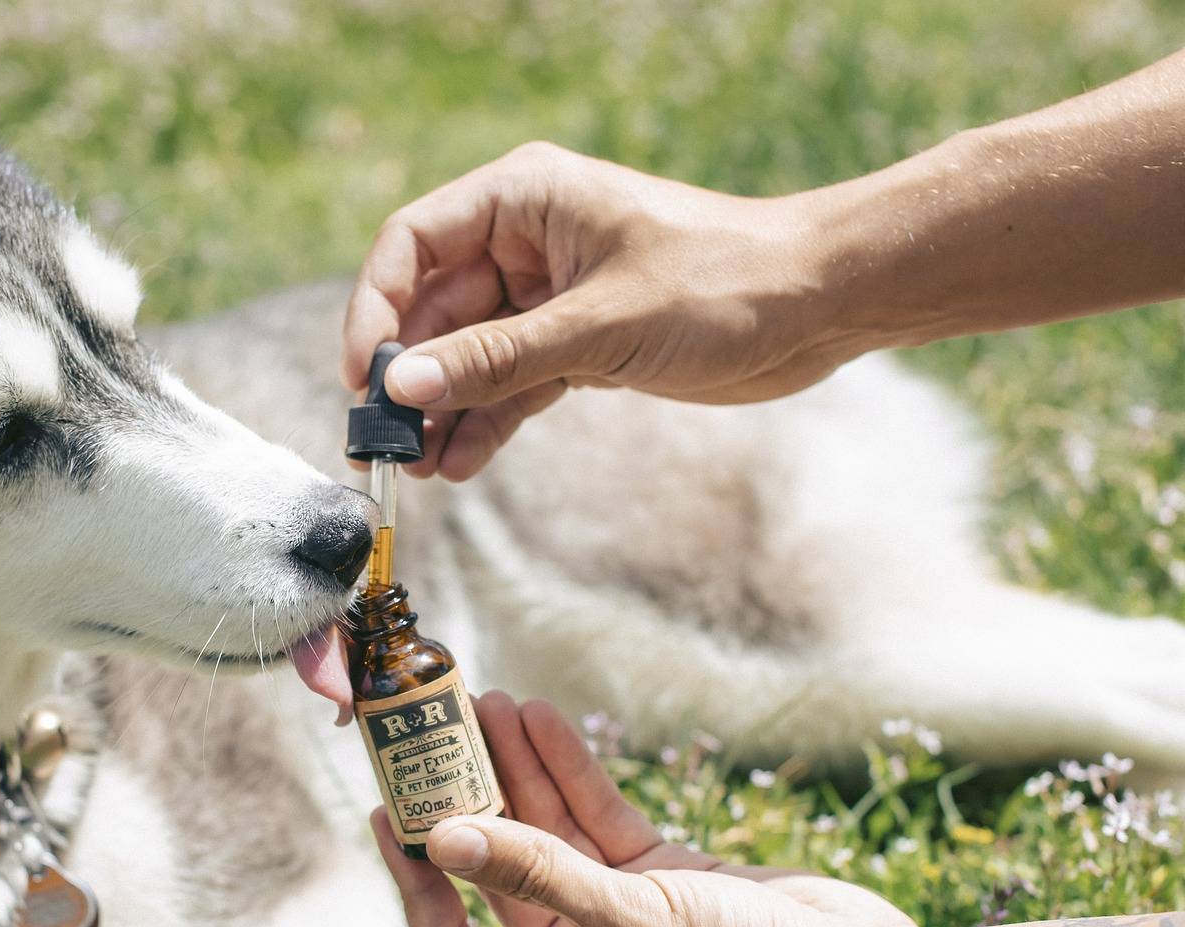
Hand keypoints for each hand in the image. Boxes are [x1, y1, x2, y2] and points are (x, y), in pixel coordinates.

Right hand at [342, 142, 855, 478]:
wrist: (819, 306)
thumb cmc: (724, 282)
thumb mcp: (599, 324)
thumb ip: (496, 359)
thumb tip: (402, 389)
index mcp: (525, 199)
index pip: (413, 245)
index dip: (377, 310)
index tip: (365, 378)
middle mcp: (527, 242)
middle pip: (433, 308)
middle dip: (407, 378)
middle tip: (382, 446)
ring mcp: (549, 295)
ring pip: (469, 355)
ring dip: (442, 411)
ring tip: (419, 470)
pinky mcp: (578, 343)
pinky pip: (511, 384)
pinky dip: (486, 422)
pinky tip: (463, 465)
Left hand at [371, 693, 920, 926]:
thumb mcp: (632, 924)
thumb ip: (538, 875)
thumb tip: (446, 837)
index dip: (415, 883)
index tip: (389, 814)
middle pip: (493, 876)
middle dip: (464, 805)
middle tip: (428, 738)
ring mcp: (614, 922)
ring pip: (543, 837)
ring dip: (514, 772)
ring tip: (485, 701)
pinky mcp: (657, 882)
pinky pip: (595, 820)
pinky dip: (569, 772)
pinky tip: (540, 718)